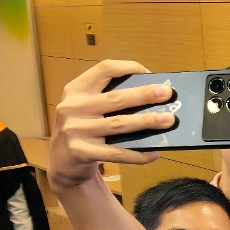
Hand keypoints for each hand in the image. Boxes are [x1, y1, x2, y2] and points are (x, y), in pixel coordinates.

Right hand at [48, 60, 167, 188]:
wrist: (61, 162)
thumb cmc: (83, 129)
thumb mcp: (87, 107)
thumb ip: (109, 99)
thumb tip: (152, 95)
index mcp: (76, 90)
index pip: (104, 70)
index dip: (128, 67)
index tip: (149, 73)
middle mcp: (73, 107)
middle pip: (115, 98)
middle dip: (144, 95)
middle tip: (168, 94)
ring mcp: (75, 130)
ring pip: (118, 124)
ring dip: (146, 122)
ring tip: (168, 120)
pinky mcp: (80, 152)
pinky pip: (116, 153)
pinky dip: (137, 154)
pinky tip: (153, 154)